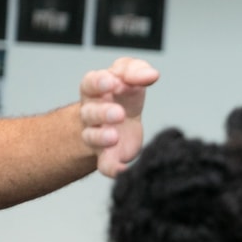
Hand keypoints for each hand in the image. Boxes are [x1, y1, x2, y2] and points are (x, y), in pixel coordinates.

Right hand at [78, 57, 159, 176]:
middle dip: (103, 112)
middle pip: (90, 112)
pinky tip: (123, 171)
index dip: (99, 83)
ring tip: (114, 136)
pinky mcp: (108, 155)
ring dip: (102, 137)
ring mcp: (98, 135)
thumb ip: (136, 70)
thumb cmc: (124, 95)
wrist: (121, 123)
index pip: (90, 84)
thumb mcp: (129, 75)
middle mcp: (92, 113)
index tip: (113, 82)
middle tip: (119, 113)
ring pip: (92, 136)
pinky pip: (105, 164)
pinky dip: (111, 169)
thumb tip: (151, 73)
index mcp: (96, 91)